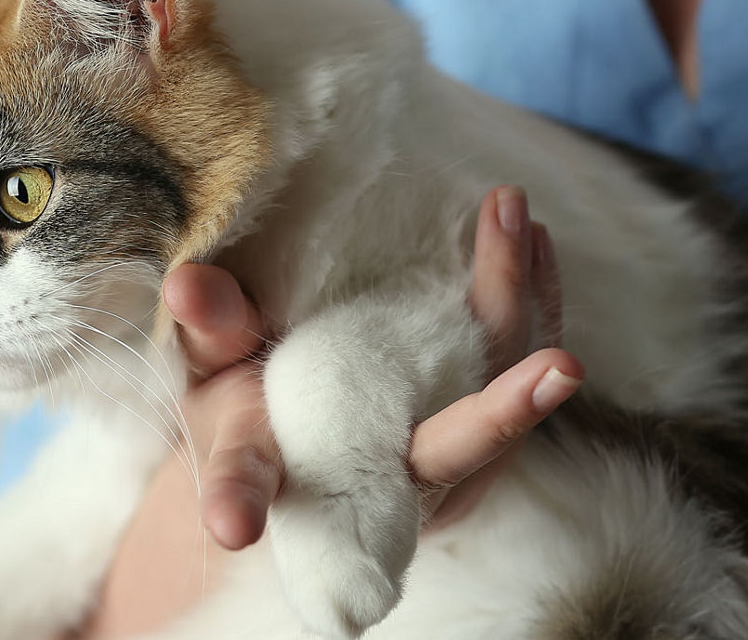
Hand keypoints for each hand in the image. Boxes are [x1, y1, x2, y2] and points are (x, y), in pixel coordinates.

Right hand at [78, 186, 580, 636]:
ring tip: (523, 224)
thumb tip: (189, 282)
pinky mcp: (468, 432)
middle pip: (444, 454)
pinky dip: (531, 309)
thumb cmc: (249, 403)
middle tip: (558, 363)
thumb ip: (209, 329)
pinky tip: (536, 245)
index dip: (241, 499)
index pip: (253, 482)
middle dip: (501, 416)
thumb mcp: (211, 369)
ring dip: (523, 316)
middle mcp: (370, 479)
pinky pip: (509, 373)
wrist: (305, 436)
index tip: (235, 522)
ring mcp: (432, 461)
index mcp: (281, 466)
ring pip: (497, 406)